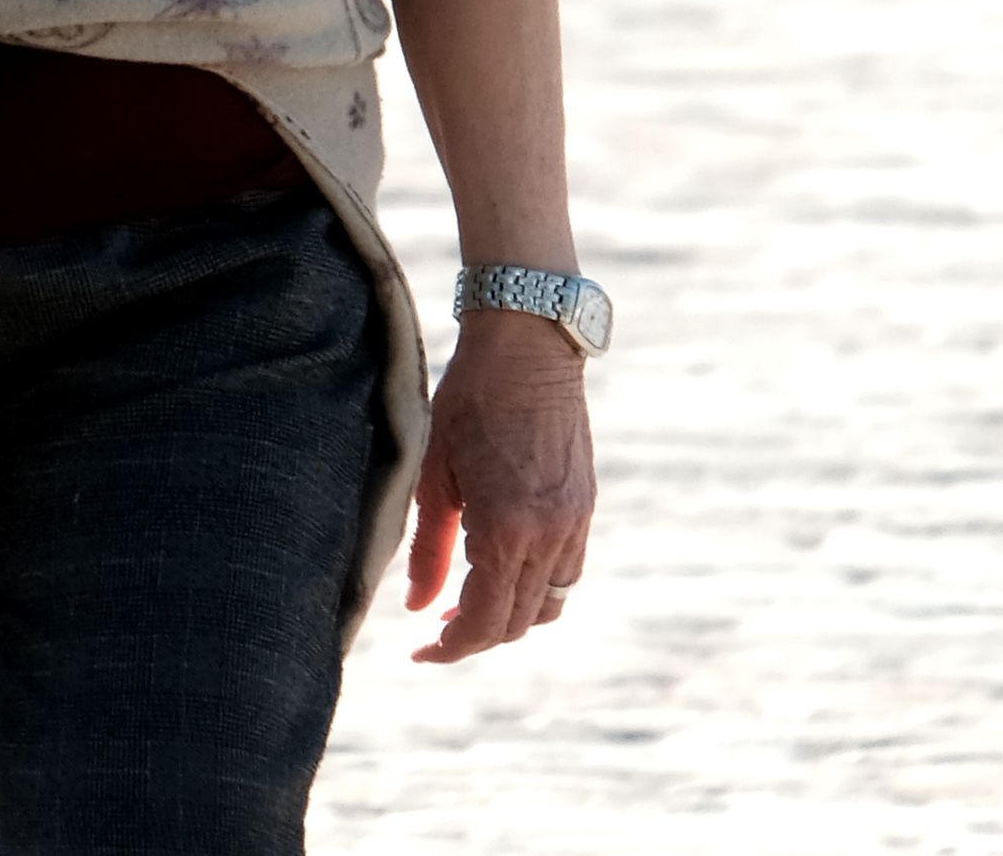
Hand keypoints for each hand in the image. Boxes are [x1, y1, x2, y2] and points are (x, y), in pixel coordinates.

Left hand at [406, 309, 595, 660]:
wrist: (528, 350)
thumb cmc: (467, 403)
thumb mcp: (433, 474)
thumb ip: (428, 547)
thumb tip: (417, 606)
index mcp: (506, 529)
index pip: (484, 619)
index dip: (452, 646)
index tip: (422, 652)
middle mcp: (550, 535)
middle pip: (518, 620)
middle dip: (476, 637)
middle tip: (435, 634)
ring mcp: (574, 524)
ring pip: (548, 603)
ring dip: (510, 617)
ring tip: (465, 608)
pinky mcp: (585, 509)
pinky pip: (565, 572)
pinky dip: (534, 588)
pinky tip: (499, 572)